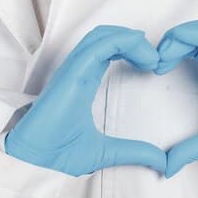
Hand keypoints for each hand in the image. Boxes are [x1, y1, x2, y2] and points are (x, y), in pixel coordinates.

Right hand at [5, 25, 166, 175]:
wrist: (35, 162)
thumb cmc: (58, 154)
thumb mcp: (107, 153)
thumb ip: (134, 152)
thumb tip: (162, 162)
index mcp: (84, 81)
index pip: (108, 50)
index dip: (132, 49)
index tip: (154, 66)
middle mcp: (78, 71)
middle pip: (106, 36)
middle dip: (134, 40)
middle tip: (156, 58)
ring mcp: (73, 70)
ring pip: (103, 36)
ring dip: (131, 39)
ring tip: (152, 57)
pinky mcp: (71, 74)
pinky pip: (98, 47)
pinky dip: (123, 44)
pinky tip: (143, 59)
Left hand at [156, 20, 197, 177]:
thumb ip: (192, 149)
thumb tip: (167, 166)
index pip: (193, 49)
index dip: (170, 52)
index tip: (153, 70)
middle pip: (196, 35)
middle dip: (170, 41)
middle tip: (152, 60)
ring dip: (180, 35)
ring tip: (162, 55)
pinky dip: (196, 36)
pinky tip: (178, 48)